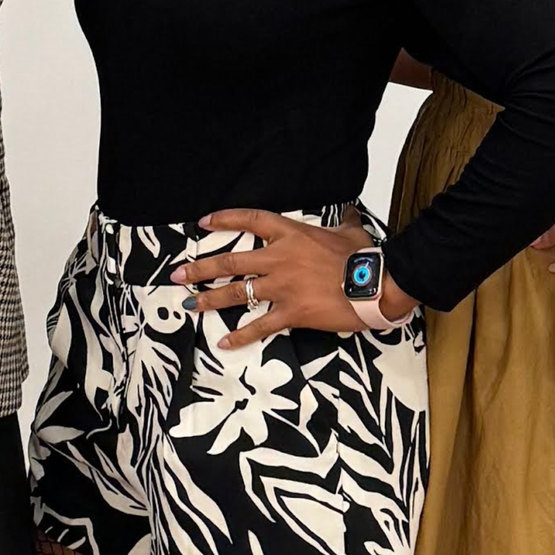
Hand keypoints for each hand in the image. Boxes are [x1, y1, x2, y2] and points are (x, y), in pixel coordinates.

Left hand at [175, 211, 394, 349]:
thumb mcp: (350, 231)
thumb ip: (342, 221)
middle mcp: (278, 259)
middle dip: (201, 269)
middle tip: (179, 275)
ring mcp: (282, 287)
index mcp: (290, 234)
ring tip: (189, 304)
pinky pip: (260, 326)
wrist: (375, 285)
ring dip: (210, 299)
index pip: (249, 220)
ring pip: (236, 293)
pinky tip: (224, 342)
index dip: (224, 220)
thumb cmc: (363, 257)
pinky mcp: (291, 313)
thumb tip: (349, 211)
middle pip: (230, 262)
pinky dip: (241, 336)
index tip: (203, 222)